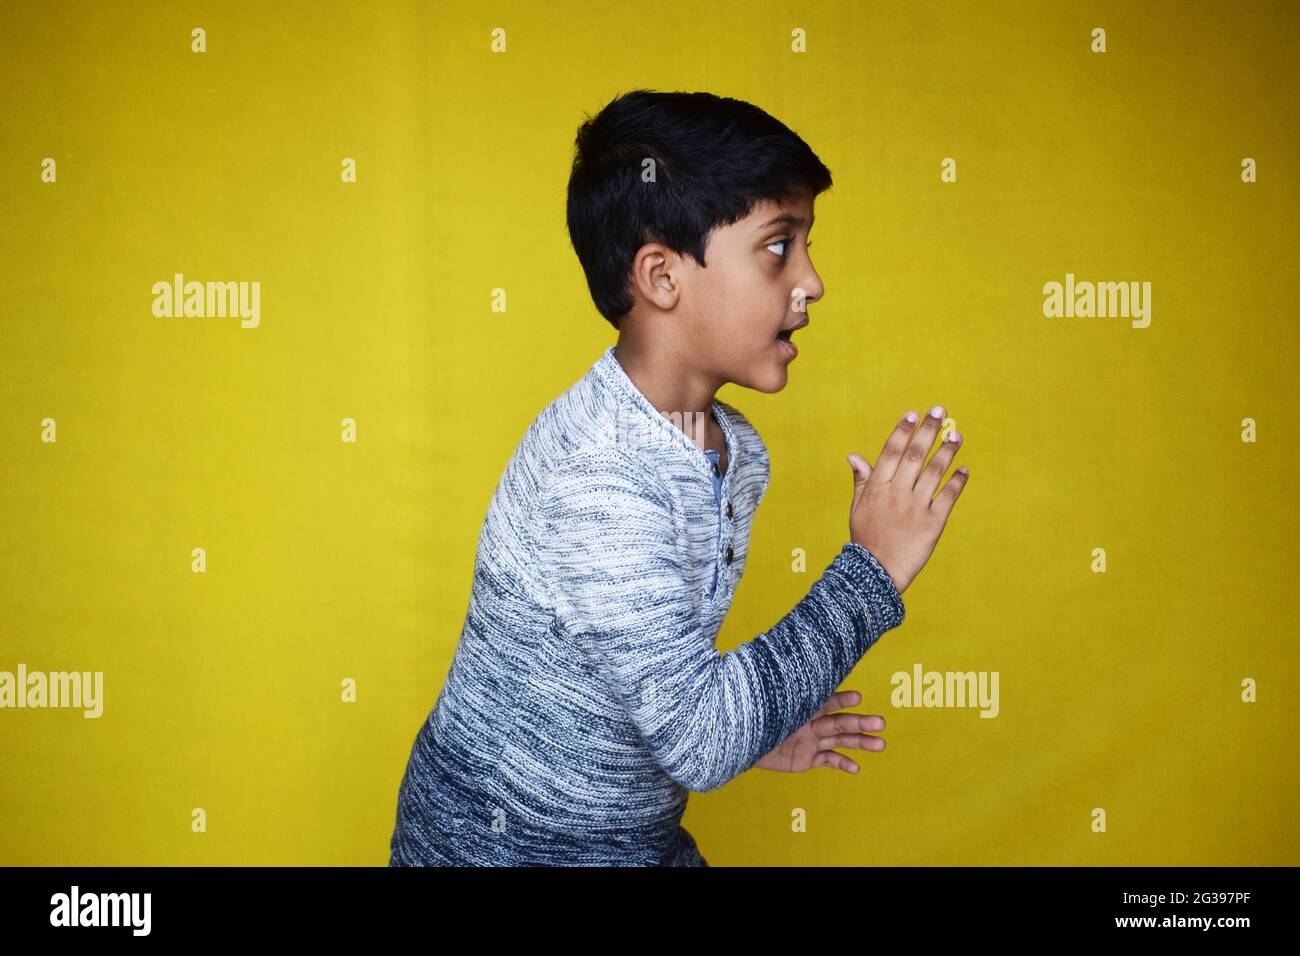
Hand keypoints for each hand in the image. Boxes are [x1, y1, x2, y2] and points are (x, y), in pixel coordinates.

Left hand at [752, 689, 885, 773]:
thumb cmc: (749, 718)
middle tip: (881, 723)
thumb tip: (758, 663)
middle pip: (839, 721)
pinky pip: (829, 760)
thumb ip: (769, 692)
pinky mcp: (807, 758)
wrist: (740, 745)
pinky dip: (843, 764)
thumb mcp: (761, 706)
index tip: (857, 697)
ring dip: (861, 742)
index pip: (825, 700)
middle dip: (860, 722)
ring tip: (881, 745)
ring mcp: (811, 740)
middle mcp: (810, 721)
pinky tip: (856, 768)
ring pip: (840, 740)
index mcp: (801, 706)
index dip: (840, 699)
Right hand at [847, 406, 968, 594]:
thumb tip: (854, 455)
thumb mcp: (857, 508)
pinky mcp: (932, 524)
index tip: (913, 414)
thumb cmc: (866, 539)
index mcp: (877, 488)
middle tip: (939, 411)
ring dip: (947, 451)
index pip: (891, 452)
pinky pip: (947, 497)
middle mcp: (896, 494)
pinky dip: (957, 481)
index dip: (903, 431)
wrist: (877, 572)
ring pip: (934, 472)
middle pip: (914, 455)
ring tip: (956, 435)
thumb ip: (861, 480)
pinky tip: (964, 468)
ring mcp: (915, 508)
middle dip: (927, 431)